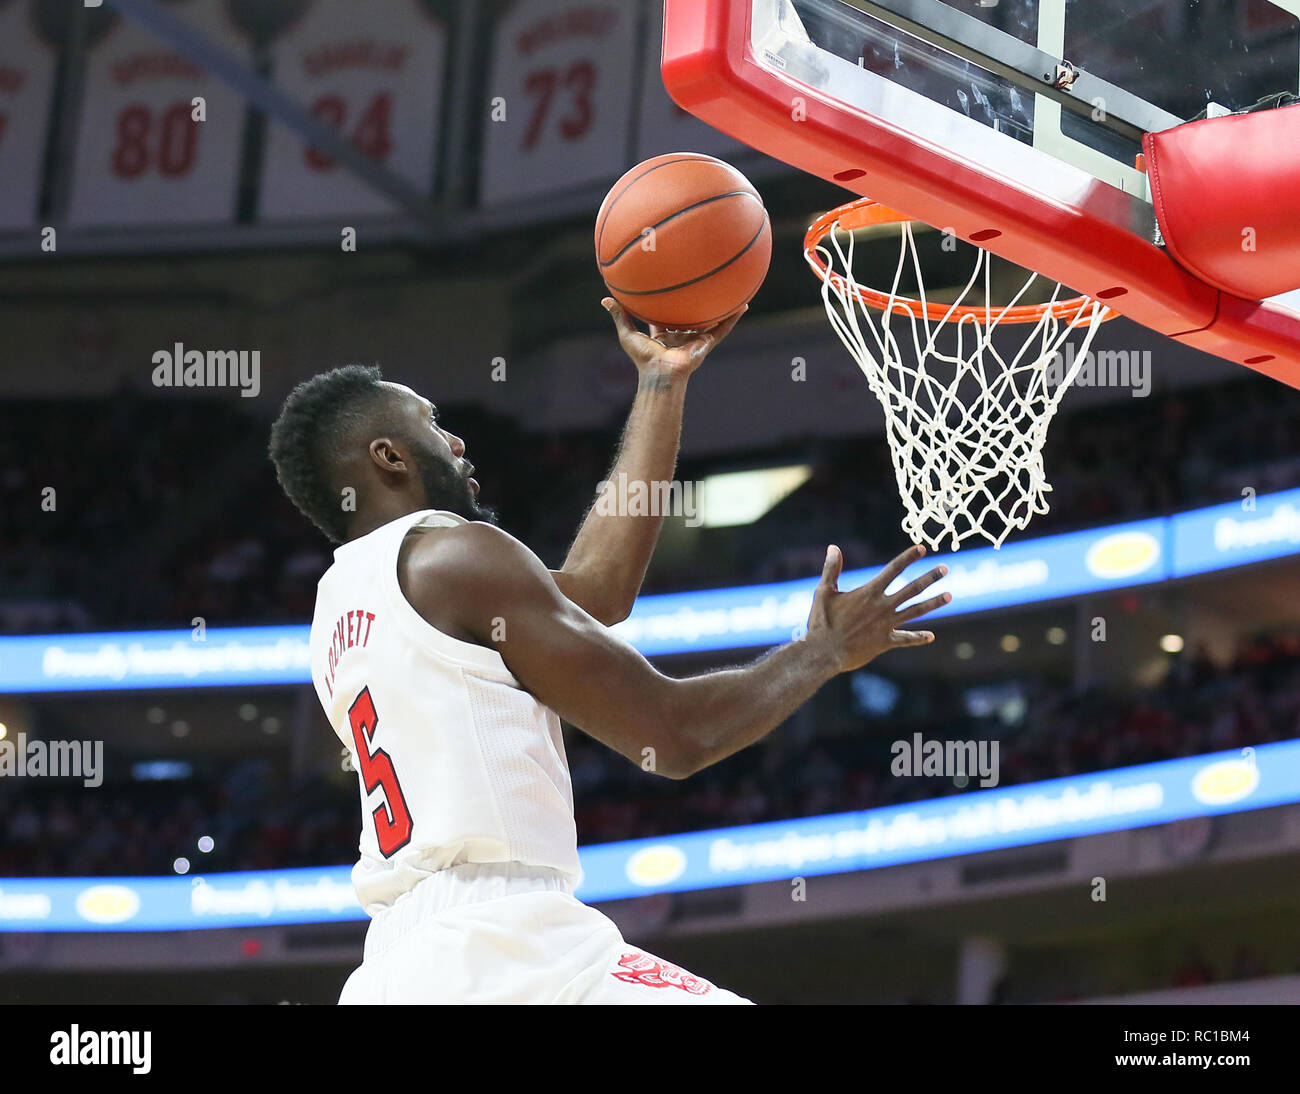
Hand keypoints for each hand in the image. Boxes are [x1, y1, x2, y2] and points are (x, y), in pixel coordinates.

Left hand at [602, 297, 745, 381]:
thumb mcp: (628, 334)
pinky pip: (722, 329)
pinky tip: (743, 305)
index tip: (673, 292)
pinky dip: (733, 318)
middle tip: (703, 285)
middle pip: (692, 317)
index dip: (670, 305)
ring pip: (711, 321)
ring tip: (732, 291)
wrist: (659, 373)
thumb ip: (619, 316)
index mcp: (665, 335)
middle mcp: (682, 336)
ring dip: (721, 308)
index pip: (668, 317)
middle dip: (698, 304)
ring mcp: (696, 340)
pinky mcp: (706, 344)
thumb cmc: (642, 359)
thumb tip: (605, 300)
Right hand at [806, 544, 950, 673]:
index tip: (922, 548)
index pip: (893, 570)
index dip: (908, 558)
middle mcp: (882, 607)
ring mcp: (886, 625)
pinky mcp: (885, 642)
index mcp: (868, 592)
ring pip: (916, 611)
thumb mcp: (824, 592)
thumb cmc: (821, 622)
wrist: (824, 652)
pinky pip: (905, 639)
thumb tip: (833, 548)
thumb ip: (831, 569)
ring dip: (934, 603)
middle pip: (912, 589)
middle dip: (930, 577)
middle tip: (945, 568)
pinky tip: (931, 636)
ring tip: (949, 595)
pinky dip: (918, 637)